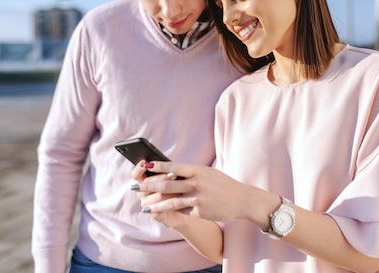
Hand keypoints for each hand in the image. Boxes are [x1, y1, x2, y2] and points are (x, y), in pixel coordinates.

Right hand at [130, 160, 185, 227]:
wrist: (187, 206)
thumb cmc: (179, 186)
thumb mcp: (173, 174)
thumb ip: (165, 168)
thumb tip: (159, 162)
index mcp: (144, 181)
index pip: (136, 174)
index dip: (139, 168)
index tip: (145, 162)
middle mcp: (142, 192)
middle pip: (147, 183)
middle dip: (161, 178)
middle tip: (174, 175)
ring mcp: (147, 204)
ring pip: (156, 195)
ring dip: (170, 191)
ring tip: (182, 188)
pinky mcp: (154, 213)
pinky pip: (159, 208)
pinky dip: (171, 201)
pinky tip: (180, 198)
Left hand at [132, 160, 260, 223]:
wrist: (242, 199)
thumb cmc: (223, 185)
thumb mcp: (208, 173)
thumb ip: (191, 172)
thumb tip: (171, 171)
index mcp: (198, 170)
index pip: (174, 166)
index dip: (158, 166)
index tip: (145, 165)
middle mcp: (197, 183)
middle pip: (168, 183)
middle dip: (149, 185)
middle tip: (135, 187)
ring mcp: (198, 198)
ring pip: (171, 200)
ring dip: (155, 203)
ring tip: (144, 205)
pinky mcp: (200, 211)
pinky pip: (181, 211)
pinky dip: (168, 212)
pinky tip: (159, 213)